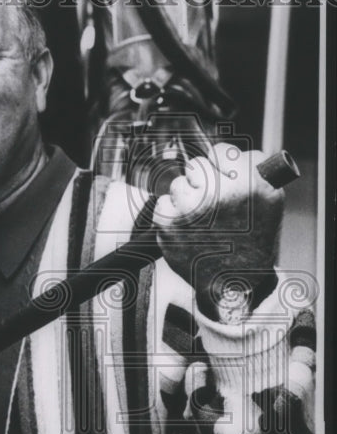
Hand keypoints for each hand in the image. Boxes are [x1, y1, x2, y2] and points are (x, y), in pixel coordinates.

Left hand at [152, 144, 283, 313]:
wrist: (233, 282)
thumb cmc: (251, 239)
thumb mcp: (270, 199)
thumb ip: (252, 167)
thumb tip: (223, 151)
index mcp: (250, 184)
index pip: (221, 151)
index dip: (222, 166)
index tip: (224, 178)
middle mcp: (220, 193)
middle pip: (196, 165)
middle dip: (202, 181)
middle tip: (213, 206)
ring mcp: (191, 208)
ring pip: (177, 184)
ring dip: (186, 199)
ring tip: (202, 221)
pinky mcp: (168, 224)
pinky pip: (162, 203)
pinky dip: (171, 215)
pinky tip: (186, 230)